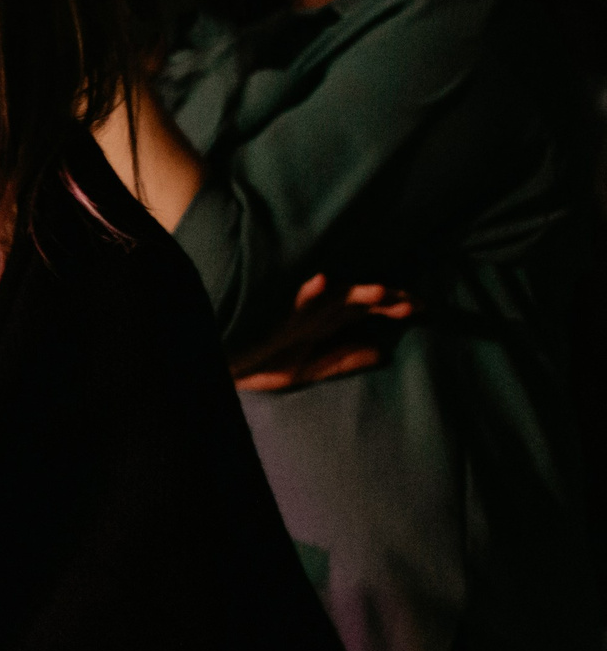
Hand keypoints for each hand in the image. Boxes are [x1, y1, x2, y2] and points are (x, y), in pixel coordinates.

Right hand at [233, 273, 414, 392]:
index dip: (394, 306)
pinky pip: (294, 303)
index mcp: (325, 323)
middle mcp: (315, 314)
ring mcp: (298, 315)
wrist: (227, 367)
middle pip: (358, 300)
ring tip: (381, 292)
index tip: (423, 308)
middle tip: (413, 304)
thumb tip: (381, 351)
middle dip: (386, 299)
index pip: (365, 310)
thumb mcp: (309, 369)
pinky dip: (308, 292)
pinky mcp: (278, 320)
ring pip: (332, 299)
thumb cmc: (263, 365)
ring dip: (356, 293)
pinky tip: (321, 281)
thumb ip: (342, 360)